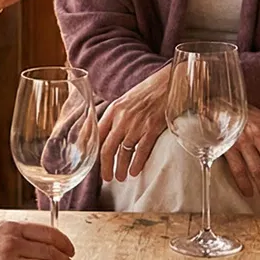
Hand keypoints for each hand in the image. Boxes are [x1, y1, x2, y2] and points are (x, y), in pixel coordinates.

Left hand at [97, 65, 172, 182]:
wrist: (169, 81)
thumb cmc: (149, 90)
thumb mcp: (127, 99)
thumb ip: (117, 115)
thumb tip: (109, 131)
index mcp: (113, 110)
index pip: (96, 134)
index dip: (92, 151)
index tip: (90, 161)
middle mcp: (122, 118)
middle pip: (107, 148)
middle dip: (105, 166)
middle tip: (107, 177)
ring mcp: (137, 124)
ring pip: (124, 153)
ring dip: (121, 168)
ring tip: (121, 177)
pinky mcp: (152, 128)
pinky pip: (141, 151)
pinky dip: (137, 164)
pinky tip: (135, 172)